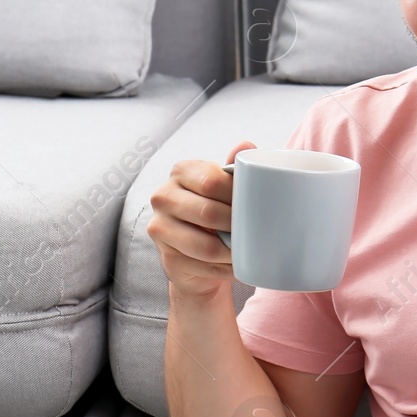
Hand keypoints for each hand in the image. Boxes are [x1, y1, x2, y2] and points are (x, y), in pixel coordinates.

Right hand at [147, 140, 256, 302]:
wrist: (195, 252)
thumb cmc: (215, 211)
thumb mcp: (224, 188)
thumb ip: (233, 169)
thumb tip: (247, 146)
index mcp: (182, 171)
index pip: (211, 181)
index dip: (237, 196)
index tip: (256, 205)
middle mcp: (163, 196)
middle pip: (208, 213)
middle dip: (237, 225)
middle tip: (257, 232)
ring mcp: (159, 228)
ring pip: (205, 246)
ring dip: (233, 252)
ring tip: (249, 251)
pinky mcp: (166, 257)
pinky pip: (203, 267)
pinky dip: (225, 270)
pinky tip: (237, 267)